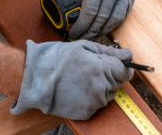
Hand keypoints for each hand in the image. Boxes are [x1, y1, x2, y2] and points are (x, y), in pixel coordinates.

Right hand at [10, 40, 134, 119]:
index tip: (116, 62)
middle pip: (119, 83)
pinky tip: (78, 89)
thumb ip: (108, 52)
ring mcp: (93, 102)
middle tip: (91, 68)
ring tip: (82, 78)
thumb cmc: (55, 60)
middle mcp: (100, 88)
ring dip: (102, 87)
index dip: (122, 65)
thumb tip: (128, 55)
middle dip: (110, 75)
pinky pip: (97, 104)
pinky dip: (92, 97)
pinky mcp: (86, 113)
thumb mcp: (82, 47)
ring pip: (109, 94)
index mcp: (101, 69)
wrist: (33, 80)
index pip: (126, 71)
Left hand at [32, 0, 134, 39]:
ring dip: (101, 32)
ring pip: (114, 20)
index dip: (81, 26)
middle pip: (102, 18)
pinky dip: (111, 26)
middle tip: (80, 38)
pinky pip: (122, 17)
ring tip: (89, 36)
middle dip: (90, 32)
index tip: (72, 33)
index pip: (90, 11)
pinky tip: (101, 30)